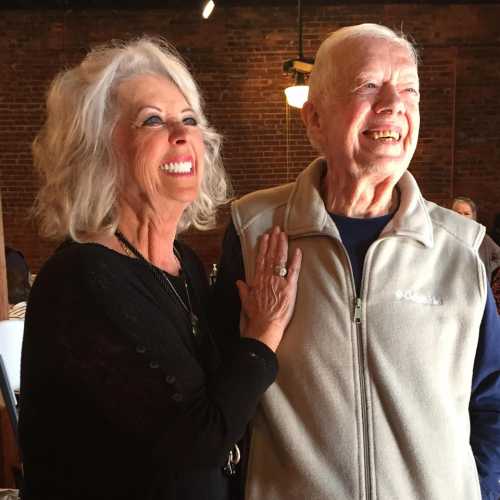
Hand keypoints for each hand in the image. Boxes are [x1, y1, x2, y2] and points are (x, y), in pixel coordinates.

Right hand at [237, 226, 301, 351]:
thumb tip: (239, 282)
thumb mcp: (246, 301)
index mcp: (258, 280)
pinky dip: (296, 260)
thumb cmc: (255, 316)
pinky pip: (293, 270)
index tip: (265, 236)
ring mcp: (279, 281)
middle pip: (271, 255)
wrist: (265, 325)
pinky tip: (298, 250)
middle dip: (274, 241)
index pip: (260, 259)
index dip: (263, 246)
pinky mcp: (289, 287)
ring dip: (282, 245)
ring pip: (281, 259)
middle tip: (277, 229)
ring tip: (284, 234)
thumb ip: (243, 289)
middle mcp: (268, 277)